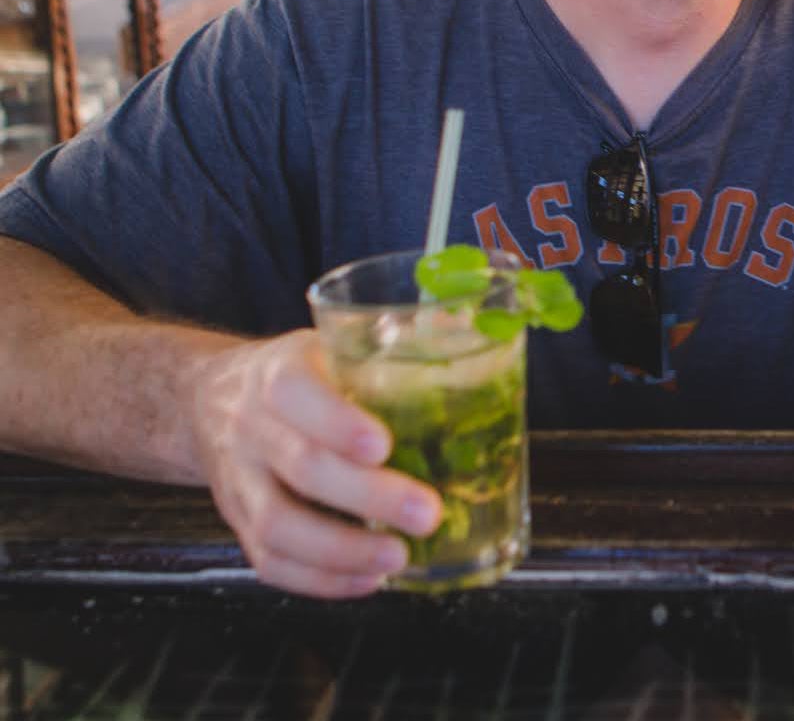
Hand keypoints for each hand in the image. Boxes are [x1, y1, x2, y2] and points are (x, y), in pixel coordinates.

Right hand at [189, 330, 441, 597]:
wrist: (212, 398)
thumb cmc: (299, 371)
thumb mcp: (330, 341)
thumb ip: (392, 338)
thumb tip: (473, 322)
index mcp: (279, 372)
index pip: (295, 393)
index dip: (337, 422)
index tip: (384, 445)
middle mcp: (252, 427)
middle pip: (301, 467)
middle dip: (367, 496)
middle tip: (427, 512)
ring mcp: (240, 481)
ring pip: (277, 526)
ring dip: (342, 552)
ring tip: (399, 558)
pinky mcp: (238, 524)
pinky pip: (270, 562)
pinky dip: (319, 580)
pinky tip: (367, 580)